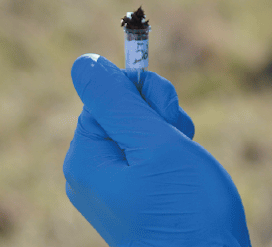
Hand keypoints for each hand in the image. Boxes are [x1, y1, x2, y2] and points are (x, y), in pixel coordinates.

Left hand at [63, 54, 249, 246]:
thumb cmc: (188, 207)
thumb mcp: (155, 144)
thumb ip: (118, 101)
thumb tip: (83, 63)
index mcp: (86, 159)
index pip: (106, 95)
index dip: (143, 94)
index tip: (169, 114)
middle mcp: (91, 173)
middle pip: (122, 110)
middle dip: (159, 114)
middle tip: (181, 139)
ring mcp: (112, 187)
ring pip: (140, 130)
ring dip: (170, 133)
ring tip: (186, 159)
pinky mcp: (133, 196)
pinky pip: (147, 155)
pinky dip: (172, 153)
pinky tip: (186, 172)